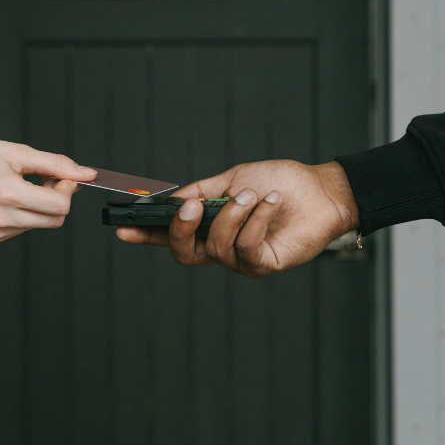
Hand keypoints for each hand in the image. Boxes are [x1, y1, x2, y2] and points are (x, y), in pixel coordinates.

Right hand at [0, 135, 96, 241]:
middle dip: (57, 198)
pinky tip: (11, 197)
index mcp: (8, 194)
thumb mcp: (17, 152)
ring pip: (41, 224)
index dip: (68, 189)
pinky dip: (27, 212)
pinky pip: (24, 227)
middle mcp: (2, 217)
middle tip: (43, 178)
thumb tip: (85, 174)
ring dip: (42, 205)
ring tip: (23, 184)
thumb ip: (55, 164)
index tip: (62, 176)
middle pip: (55, 219)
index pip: (60, 206)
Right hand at [116, 160, 358, 276]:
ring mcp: (242, 259)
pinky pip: (246, 247)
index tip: (122, 229)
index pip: (170, 236)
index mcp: (209, 227)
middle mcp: (222, 247)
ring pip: (216, 246)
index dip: (145, 235)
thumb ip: (200, 191)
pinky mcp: (264, 264)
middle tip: (191, 208)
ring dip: (233, 215)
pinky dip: (257, 220)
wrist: (321, 189)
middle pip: (184, 252)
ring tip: (254, 194)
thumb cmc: (280, 182)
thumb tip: (170, 202)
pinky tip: (271, 202)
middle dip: (180, 230)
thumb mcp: (232, 180)